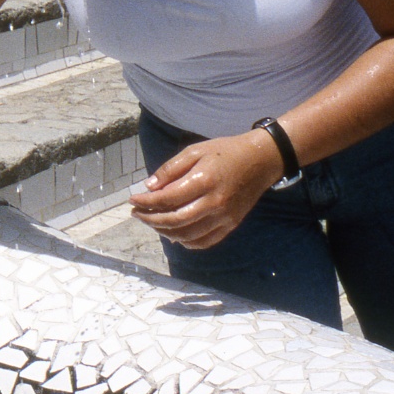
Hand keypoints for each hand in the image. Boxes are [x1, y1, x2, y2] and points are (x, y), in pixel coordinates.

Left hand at [128, 129, 281, 249]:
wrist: (261, 161)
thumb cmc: (225, 152)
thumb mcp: (194, 151)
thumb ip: (170, 169)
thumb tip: (149, 187)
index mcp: (203, 181)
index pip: (167, 199)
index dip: (146, 202)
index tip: (132, 200)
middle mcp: (214, 203)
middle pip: (175, 221)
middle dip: (150, 220)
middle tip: (136, 214)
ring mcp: (224, 217)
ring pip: (188, 235)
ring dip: (165, 232)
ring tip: (152, 222)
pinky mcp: (231, 225)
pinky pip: (205, 241)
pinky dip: (186, 241)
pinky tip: (174, 234)